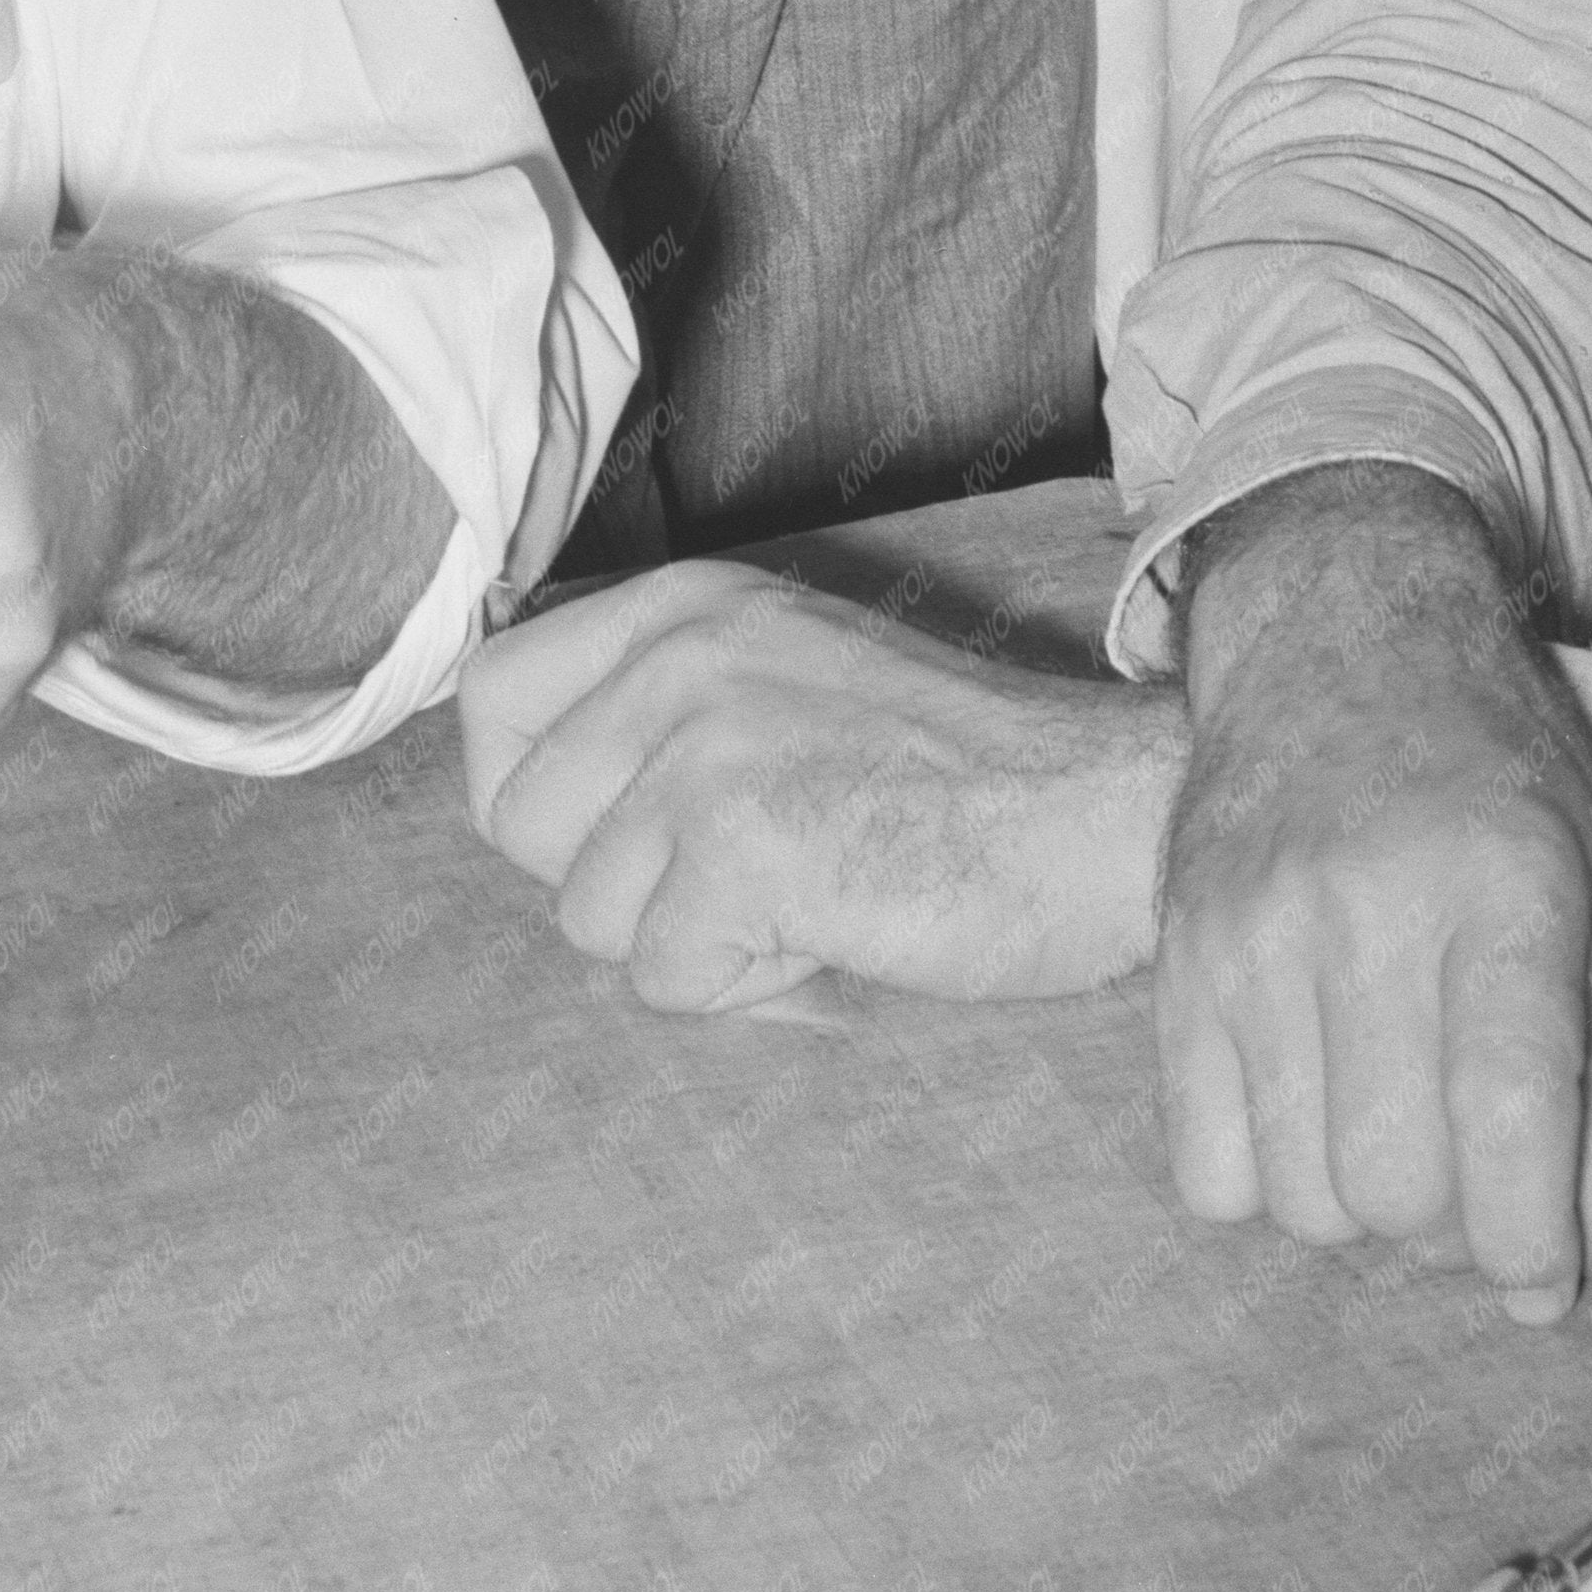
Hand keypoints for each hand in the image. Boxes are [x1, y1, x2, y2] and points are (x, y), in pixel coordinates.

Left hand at [459, 564, 1176, 1008]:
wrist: (1100, 814)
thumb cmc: (955, 781)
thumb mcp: (785, 684)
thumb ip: (662, 716)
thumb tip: (526, 815)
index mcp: (683, 604)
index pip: (491, 699)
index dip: (530, 797)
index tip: (617, 839)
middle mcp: (678, 652)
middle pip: (519, 824)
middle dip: (617, 887)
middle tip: (743, 880)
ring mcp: (705, 741)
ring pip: (588, 916)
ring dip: (692, 944)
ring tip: (810, 896)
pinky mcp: (738, 840)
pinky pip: (665, 977)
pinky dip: (749, 986)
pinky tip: (837, 930)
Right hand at [1152, 473, 1591, 1312]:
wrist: (1338, 632)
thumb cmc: (1498, 772)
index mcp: (1504, 885)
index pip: (1508, 1116)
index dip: (1532, 1244)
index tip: (1545, 1275)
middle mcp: (1367, 904)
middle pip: (1395, 1185)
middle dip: (1450, 1234)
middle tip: (1474, 1182)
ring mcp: (1252, 928)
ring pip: (1300, 1198)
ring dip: (1361, 1214)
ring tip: (1394, 1136)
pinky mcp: (1175, 953)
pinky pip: (1205, 1171)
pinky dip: (1266, 1185)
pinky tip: (1310, 1110)